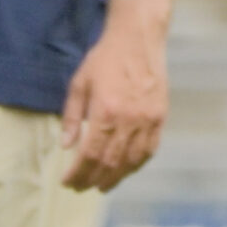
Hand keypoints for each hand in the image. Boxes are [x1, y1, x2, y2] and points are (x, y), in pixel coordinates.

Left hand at [61, 17, 166, 191]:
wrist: (138, 39)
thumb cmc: (105, 59)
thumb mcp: (79, 83)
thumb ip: (72, 117)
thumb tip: (65, 146)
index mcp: (106, 111)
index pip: (89, 154)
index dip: (77, 173)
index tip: (67, 182)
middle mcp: (129, 119)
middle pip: (110, 163)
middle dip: (92, 180)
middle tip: (80, 188)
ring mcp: (148, 119)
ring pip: (131, 161)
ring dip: (115, 178)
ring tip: (101, 186)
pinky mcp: (160, 116)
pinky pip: (150, 149)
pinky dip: (137, 165)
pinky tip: (126, 170)